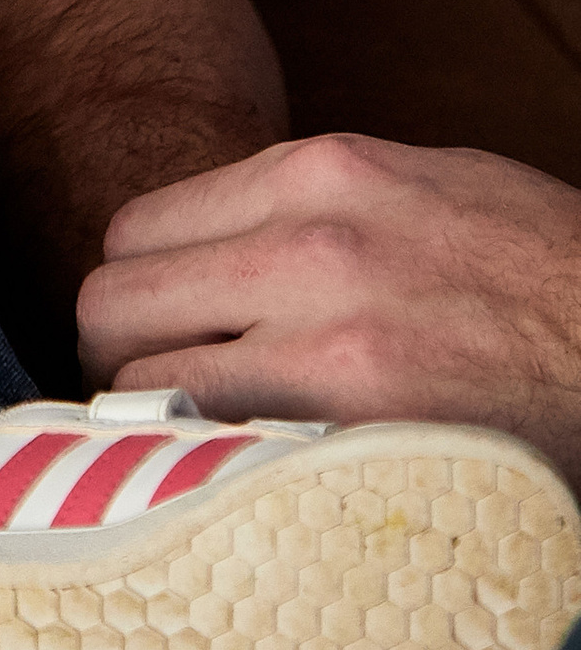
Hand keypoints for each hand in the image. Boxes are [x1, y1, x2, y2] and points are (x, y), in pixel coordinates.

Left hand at [82, 131, 580, 475]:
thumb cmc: (535, 272)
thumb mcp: (419, 186)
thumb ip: (311, 204)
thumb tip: (214, 245)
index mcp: (319, 173)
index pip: (134, 232)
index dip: (140, 291)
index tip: (161, 330)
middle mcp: (307, 250)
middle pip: (113, 307)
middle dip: (122, 355)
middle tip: (160, 395)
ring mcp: (332, 351)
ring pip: (147, 393)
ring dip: (158, 424)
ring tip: (206, 441)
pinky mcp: (360, 440)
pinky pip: (220, 459)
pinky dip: (212, 472)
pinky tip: (250, 476)